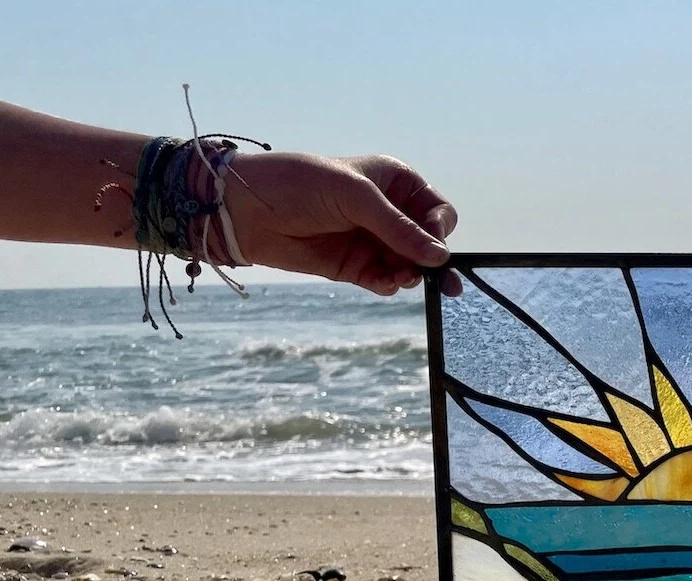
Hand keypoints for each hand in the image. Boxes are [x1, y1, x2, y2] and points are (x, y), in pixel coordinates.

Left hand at [223, 152, 461, 295]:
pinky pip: (385, 280)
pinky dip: (390, 285)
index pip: (437, 210)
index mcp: (395, 183)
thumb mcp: (356, 197)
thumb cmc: (301, 185)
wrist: (247, 209)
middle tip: (444, 283)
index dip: (440, 228)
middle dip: (432, 260)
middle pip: (428, 242)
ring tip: (403, 278)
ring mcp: (372, 241)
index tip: (433, 243)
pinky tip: (386, 283)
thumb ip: (399, 228)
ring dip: (411, 275)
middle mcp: (388, 212)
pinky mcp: (355, 267)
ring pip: (409, 265)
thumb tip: (440, 258)